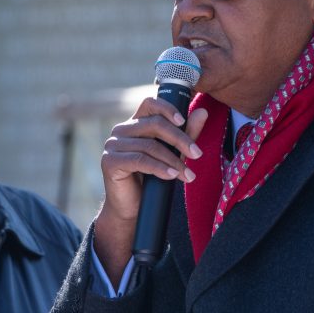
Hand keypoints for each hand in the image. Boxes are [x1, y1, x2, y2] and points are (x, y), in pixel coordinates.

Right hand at [95, 99, 207, 281]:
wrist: (131, 208)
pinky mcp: (110, 161)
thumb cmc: (151, 179)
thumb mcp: (173, 154)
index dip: (167, 108)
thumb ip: (186, 133)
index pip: (150, 104)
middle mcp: (121, 130)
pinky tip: (172, 176)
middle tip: (197, 154)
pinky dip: (159, 168)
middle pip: (154, 124)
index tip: (184, 121)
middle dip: (180, 139)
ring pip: (150, 145)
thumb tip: (203, 112)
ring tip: (187, 175)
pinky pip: (139, 160)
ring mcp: (113, 145)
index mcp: (135, 123)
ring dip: (173, 160)